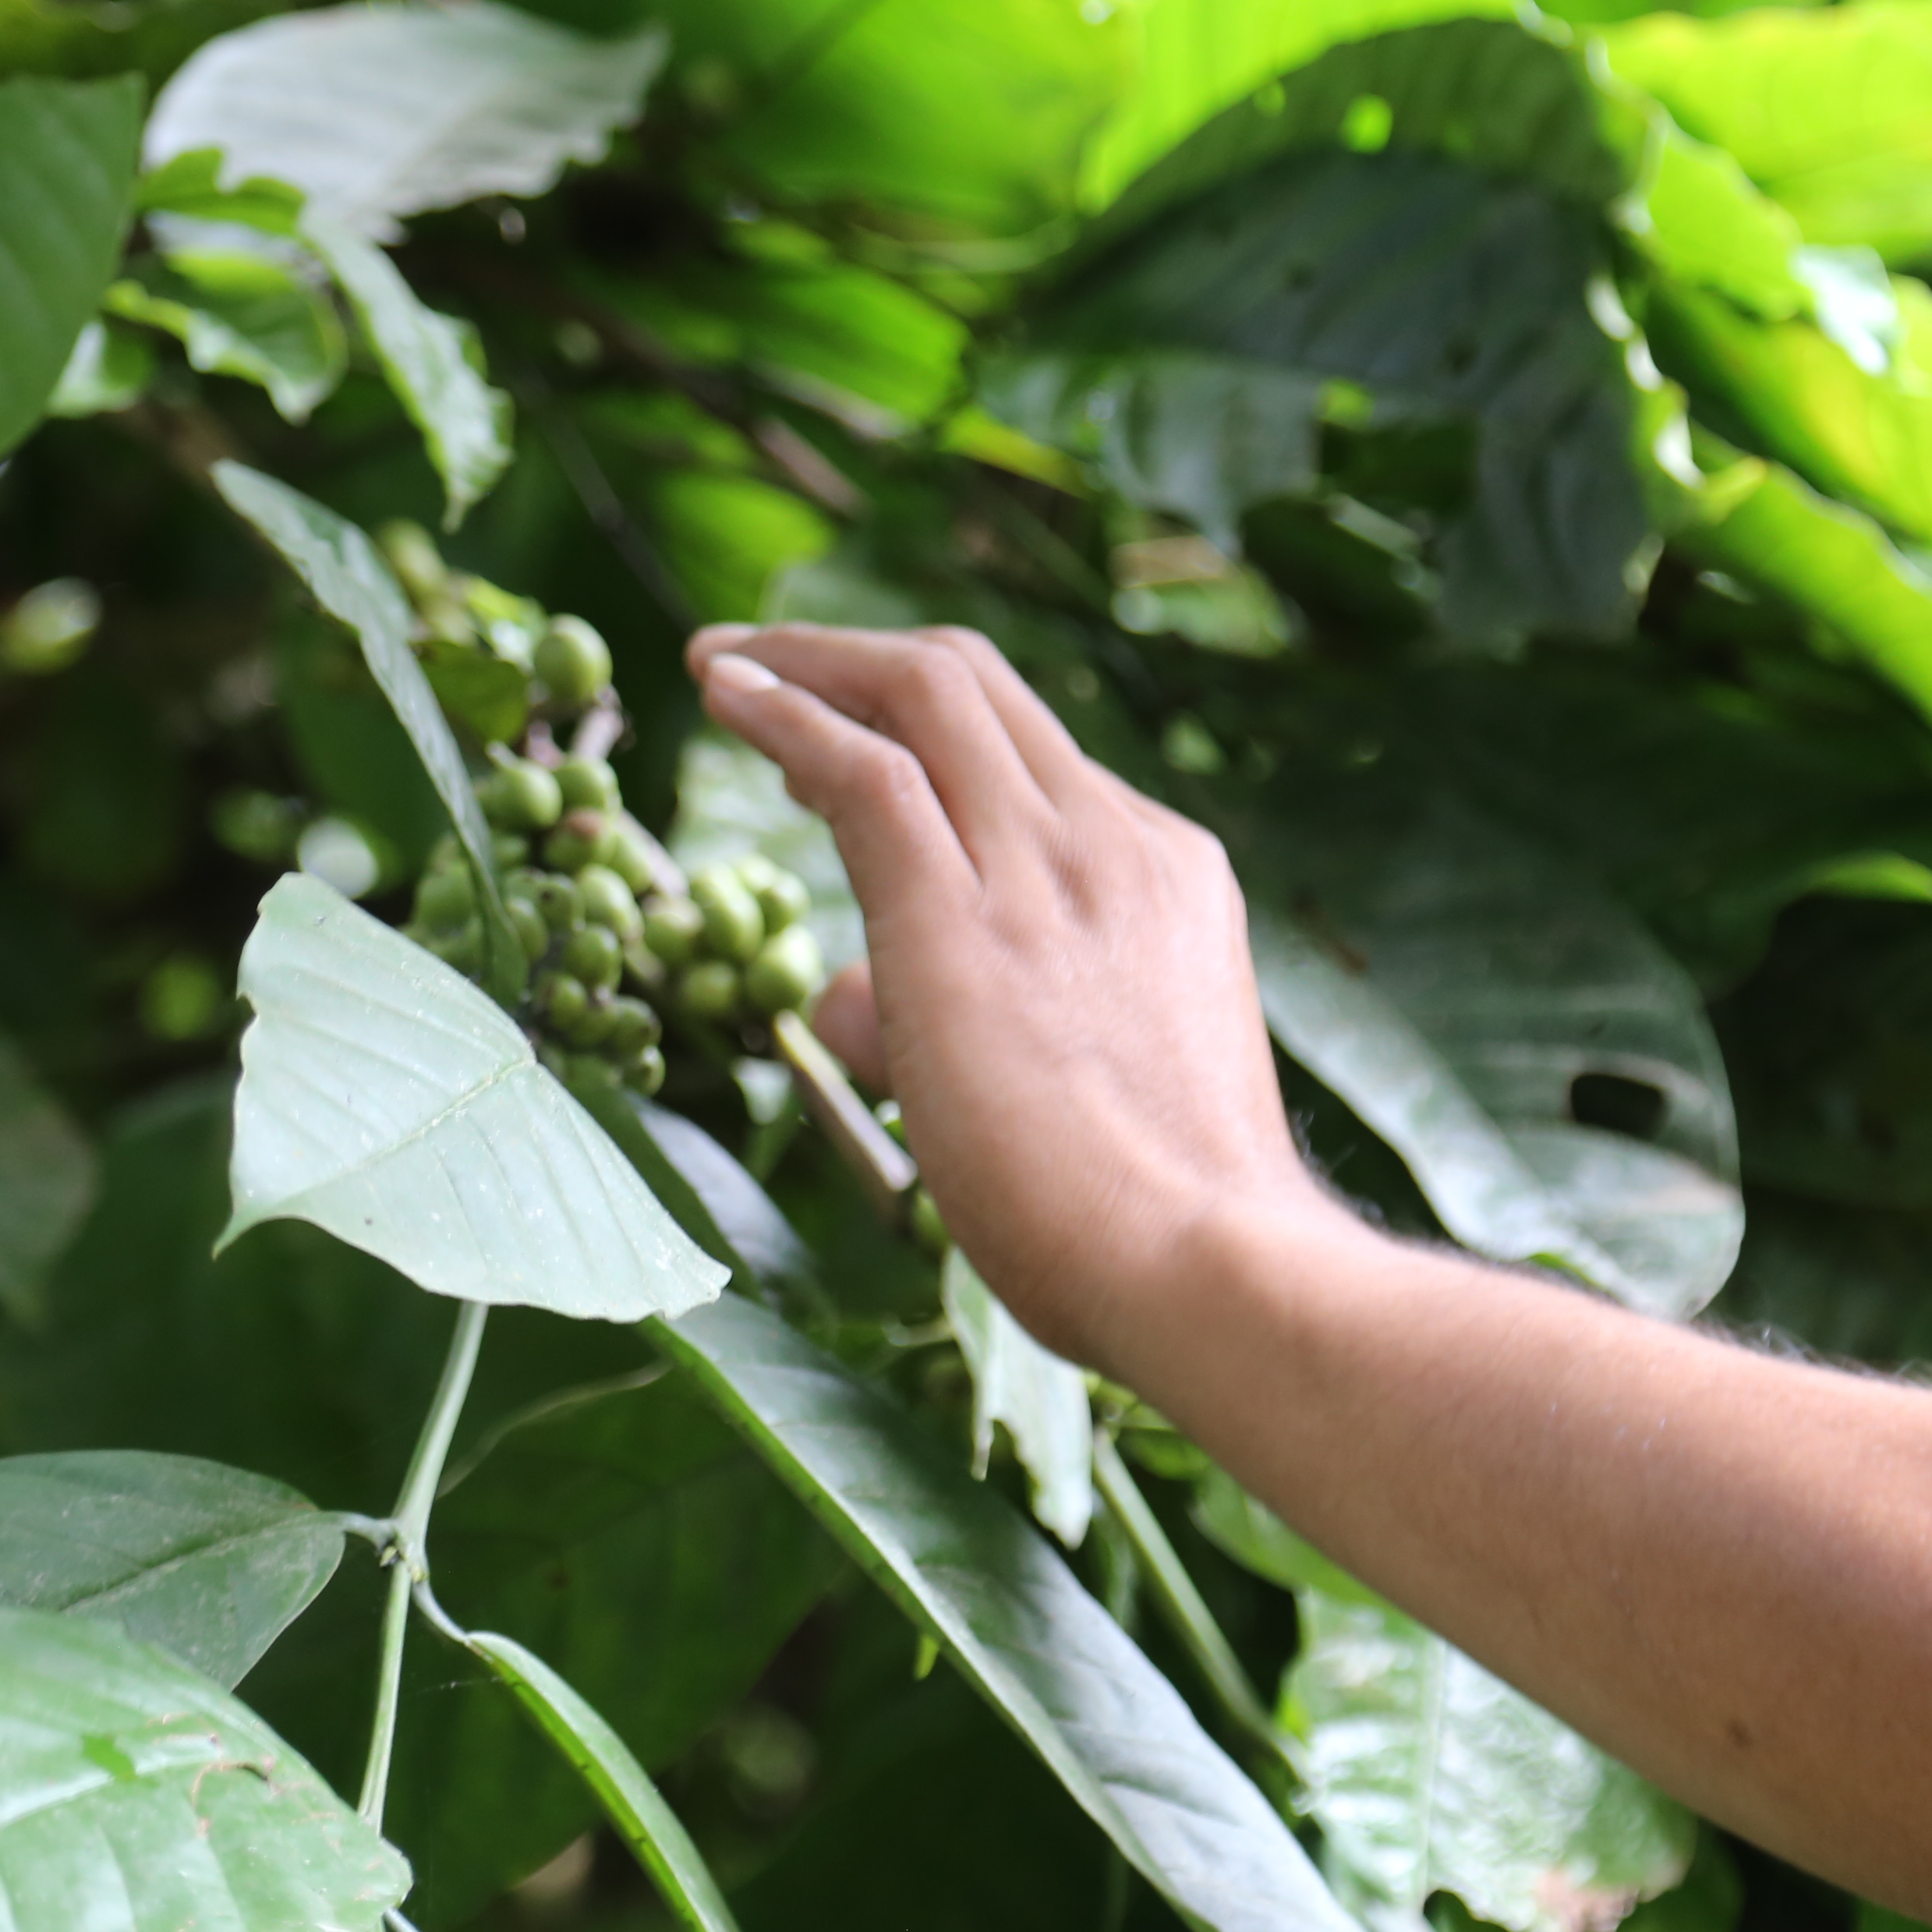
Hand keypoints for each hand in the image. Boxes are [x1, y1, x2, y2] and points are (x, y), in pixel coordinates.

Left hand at [686, 622, 1359, 1374]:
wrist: (1210, 1273)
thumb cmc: (1142, 1228)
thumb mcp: (1069, 1088)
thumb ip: (955, 1022)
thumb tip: (841, 1004)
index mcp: (1161, 875)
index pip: (1028, 756)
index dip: (919, 728)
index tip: (839, 736)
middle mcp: (1109, 843)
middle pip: (975, 686)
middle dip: (856, 658)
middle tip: (760, 666)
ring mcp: (1046, 870)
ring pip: (922, 694)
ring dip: (806, 666)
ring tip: (721, 667)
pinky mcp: (965, 919)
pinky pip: (865, 769)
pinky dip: (787, 714)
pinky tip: (726, 696)